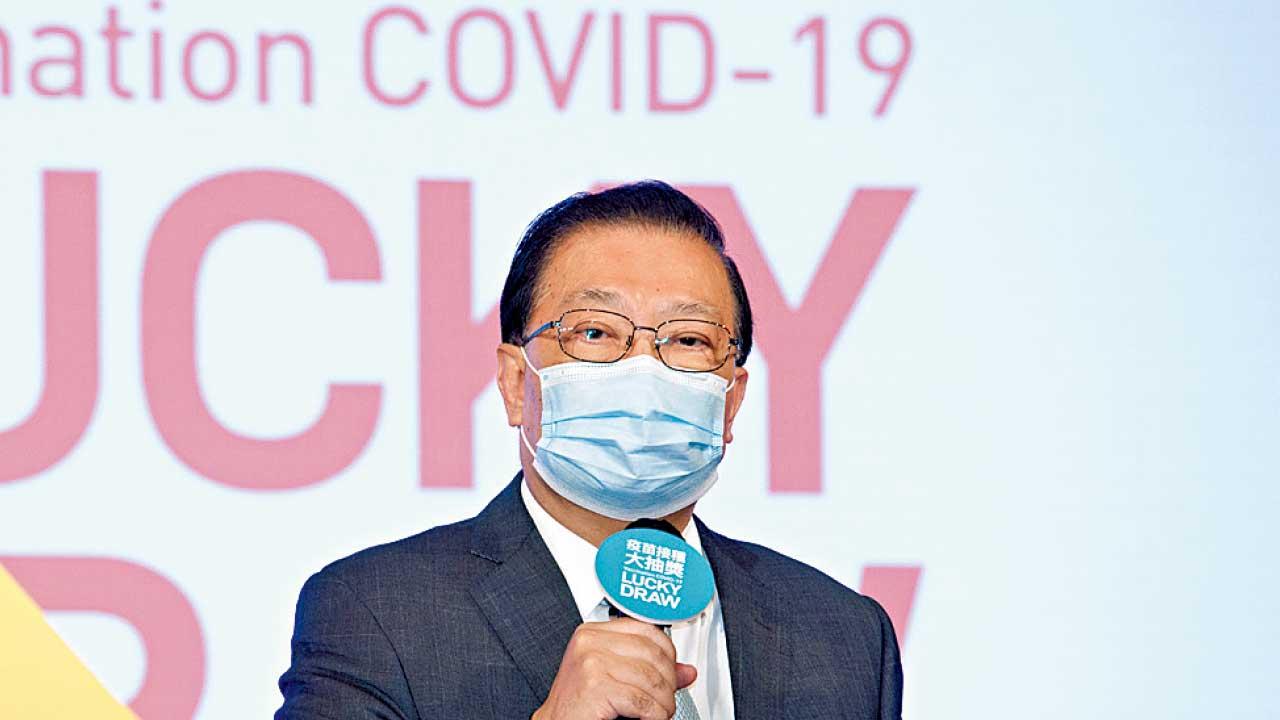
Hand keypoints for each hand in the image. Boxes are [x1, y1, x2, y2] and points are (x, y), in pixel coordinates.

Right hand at [532, 617, 697, 719]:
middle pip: (652, 653)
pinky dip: (654, 714)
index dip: (667, 651)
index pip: (645, 629)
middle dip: (668, 680)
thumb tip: (687, 671)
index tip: (672, 669)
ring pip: (650, 679)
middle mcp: (589, 643)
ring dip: (663, 702)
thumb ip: (649, 670)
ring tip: (659, 712)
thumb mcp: (614, 677)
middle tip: (666, 698)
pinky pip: (641, 700)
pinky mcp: (595, 686)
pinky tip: (650, 718)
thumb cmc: (579, 704)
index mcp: (592, 633)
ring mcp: (591, 662)